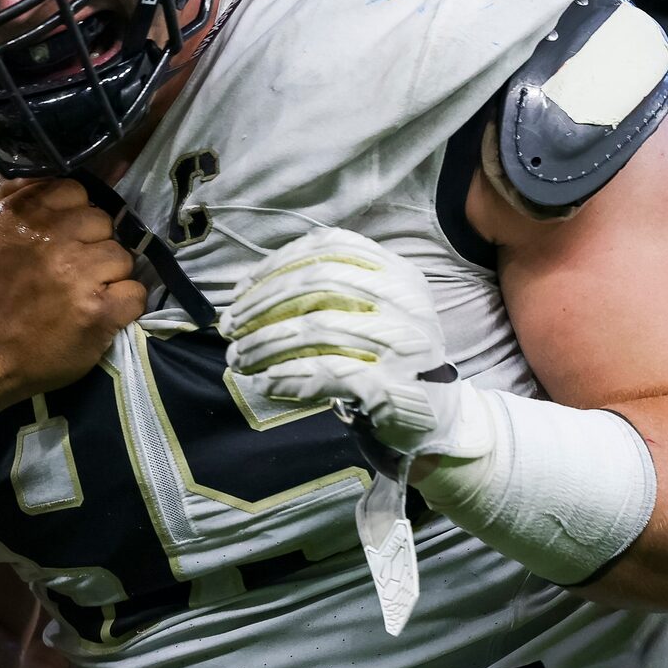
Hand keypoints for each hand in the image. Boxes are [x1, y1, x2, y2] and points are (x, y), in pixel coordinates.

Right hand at [0, 178, 146, 410]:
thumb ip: (6, 188)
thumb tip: (39, 160)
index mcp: (26, 214)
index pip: (77, 191)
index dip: (74, 215)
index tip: (62, 237)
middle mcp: (55, 239)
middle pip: (104, 222)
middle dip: (92, 243)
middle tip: (71, 269)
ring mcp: (80, 277)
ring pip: (123, 256)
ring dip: (109, 274)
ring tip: (83, 292)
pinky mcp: (100, 313)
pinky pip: (136, 293)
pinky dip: (124, 304)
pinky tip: (101, 311)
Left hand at [223, 228, 469, 462]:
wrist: (437, 420)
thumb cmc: (390, 362)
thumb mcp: (374, 313)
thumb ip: (329, 293)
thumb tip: (252, 293)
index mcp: (398, 274)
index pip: (331, 247)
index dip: (278, 263)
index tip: (241, 290)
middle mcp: (406, 302)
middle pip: (319, 283)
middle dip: (263, 305)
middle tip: (230, 328)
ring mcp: (403, 343)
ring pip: (317, 328)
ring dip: (266, 344)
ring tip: (238, 359)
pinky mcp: (393, 385)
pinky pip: (326, 372)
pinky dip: (288, 376)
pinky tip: (266, 382)